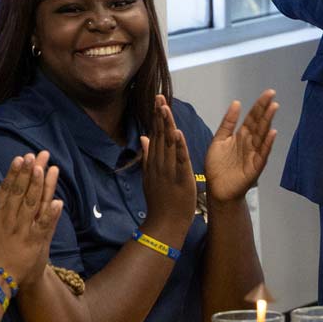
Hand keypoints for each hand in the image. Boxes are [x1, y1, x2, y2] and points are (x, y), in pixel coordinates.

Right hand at [0, 152, 63, 283]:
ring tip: (46, 169)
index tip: (20, 159)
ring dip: (40, 186)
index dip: (14, 174)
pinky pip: (44, 226)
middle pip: (21, 192)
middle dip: (28, 172)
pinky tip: (58, 201)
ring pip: (33, 204)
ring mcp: (22, 230)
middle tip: (35, 156)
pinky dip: (51, 214)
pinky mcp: (34, 242)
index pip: (6, 190)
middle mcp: (9, 220)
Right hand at [139, 94, 198, 230]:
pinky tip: (177, 133)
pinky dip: (178, 146)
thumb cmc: (160, 202)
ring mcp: (168, 171)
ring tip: (165, 108)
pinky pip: (179, 160)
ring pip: (168, 144)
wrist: (164, 225)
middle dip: (160, 116)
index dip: (156, 117)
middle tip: (159, 96)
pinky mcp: (180, 178)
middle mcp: (159, 164)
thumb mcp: (150, 176)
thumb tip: (143, 137)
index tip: (157, 101)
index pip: (154, 135)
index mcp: (154, 163)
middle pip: (159, 135)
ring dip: (167, 125)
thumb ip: (147, 156)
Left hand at [205, 90, 279, 201]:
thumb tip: (237, 102)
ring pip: (262, 135)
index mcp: (241, 136)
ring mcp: (254, 154)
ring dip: (268, 122)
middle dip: (265, 109)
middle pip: (259, 123)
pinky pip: (262, 153)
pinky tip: (272, 133)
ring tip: (274, 108)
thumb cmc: (217, 166)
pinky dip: (267, 143)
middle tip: (272, 94)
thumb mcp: (219, 140)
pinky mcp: (255, 166)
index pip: (252, 117)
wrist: (217, 189)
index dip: (259, 105)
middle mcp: (250, 143)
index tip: (268, 92)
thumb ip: (228, 123)